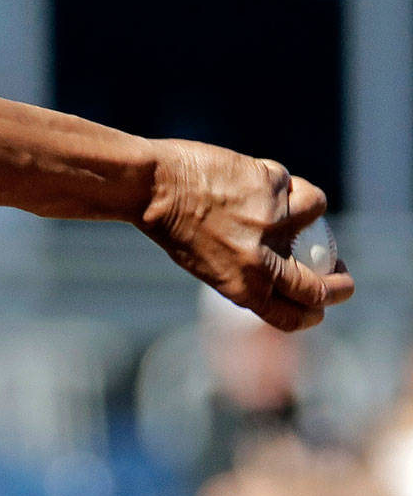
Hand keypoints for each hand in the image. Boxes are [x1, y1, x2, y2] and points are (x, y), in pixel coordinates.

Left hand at [136, 139, 353, 330]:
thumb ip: (245, 271)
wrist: (152, 187)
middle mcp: (261, 260)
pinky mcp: (274, 185)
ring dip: (307, 210)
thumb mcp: (206, 264)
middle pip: (320, 287)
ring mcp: (272, 221)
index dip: (312, 314)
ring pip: (316, 217)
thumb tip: (284, 270)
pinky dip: (283, 183)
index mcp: (241, 287)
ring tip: (279, 201)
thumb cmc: (171, 225)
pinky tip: (256, 179)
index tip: (320, 306)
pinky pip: (296, 186)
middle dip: (340, 287)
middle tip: (342, 278)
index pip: (292, 316)